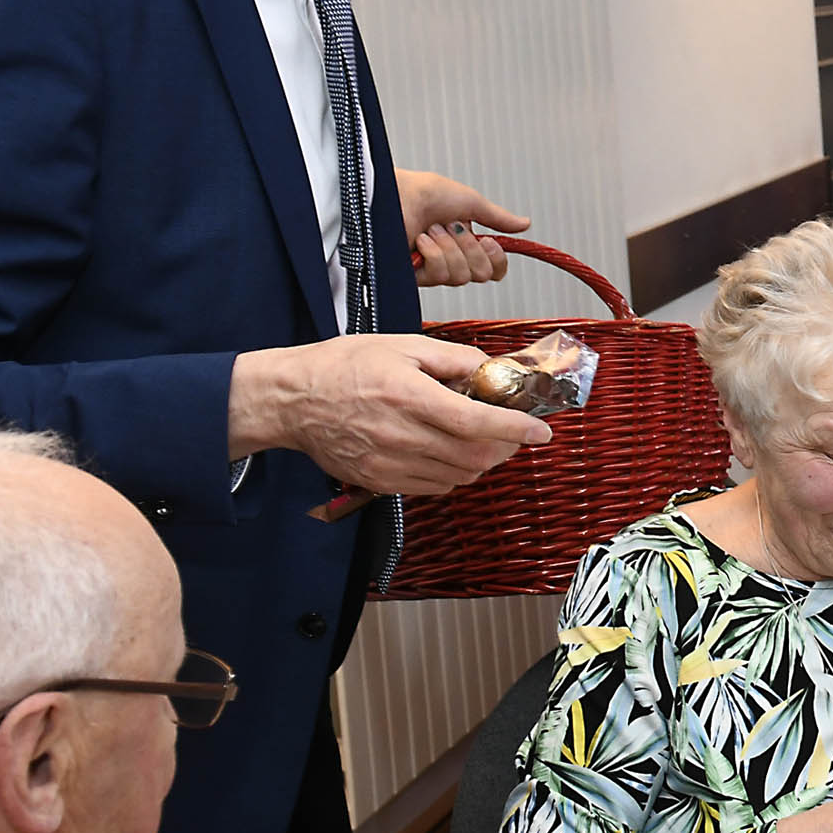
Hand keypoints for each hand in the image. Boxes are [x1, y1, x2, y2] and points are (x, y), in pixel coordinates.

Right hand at [228, 332, 549, 493]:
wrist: (292, 400)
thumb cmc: (340, 367)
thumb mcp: (402, 346)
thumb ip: (453, 358)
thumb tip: (490, 369)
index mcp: (409, 396)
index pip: (478, 423)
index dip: (517, 430)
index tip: (540, 431)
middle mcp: (402, 435)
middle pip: (476, 457)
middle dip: (505, 446)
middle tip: (511, 431)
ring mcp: (390, 464)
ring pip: (459, 476)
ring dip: (481, 460)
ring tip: (478, 438)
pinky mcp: (381, 482)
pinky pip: (433, 486)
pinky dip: (453, 472)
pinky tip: (447, 450)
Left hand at [401, 170, 529, 287]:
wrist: (394, 193)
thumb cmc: (423, 192)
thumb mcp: (469, 202)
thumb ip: (498, 218)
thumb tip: (525, 223)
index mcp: (465, 242)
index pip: (493, 269)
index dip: (497, 259)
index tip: (489, 240)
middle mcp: (450, 258)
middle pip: (481, 274)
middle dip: (470, 248)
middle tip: (453, 228)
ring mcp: (432, 269)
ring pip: (461, 276)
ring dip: (449, 247)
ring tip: (431, 229)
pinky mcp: (415, 277)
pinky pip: (439, 276)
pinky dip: (433, 253)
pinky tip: (420, 240)